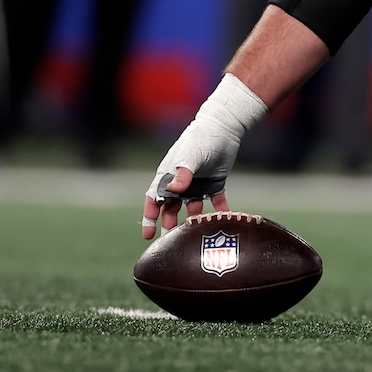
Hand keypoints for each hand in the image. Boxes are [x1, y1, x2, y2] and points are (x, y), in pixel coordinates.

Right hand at [142, 74, 267, 238]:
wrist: (223, 128)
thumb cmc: (200, 139)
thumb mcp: (190, 157)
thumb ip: (182, 174)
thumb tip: (172, 191)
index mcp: (168, 176)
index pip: (154, 200)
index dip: (149, 217)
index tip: (148, 235)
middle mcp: (181, 183)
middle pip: (171, 209)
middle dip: (169, 225)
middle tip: (171, 243)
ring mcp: (198, 185)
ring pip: (191, 210)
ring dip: (192, 223)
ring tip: (192, 239)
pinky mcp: (214, 185)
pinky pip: (215, 203)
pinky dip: (218, 213)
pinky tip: (222, 223)